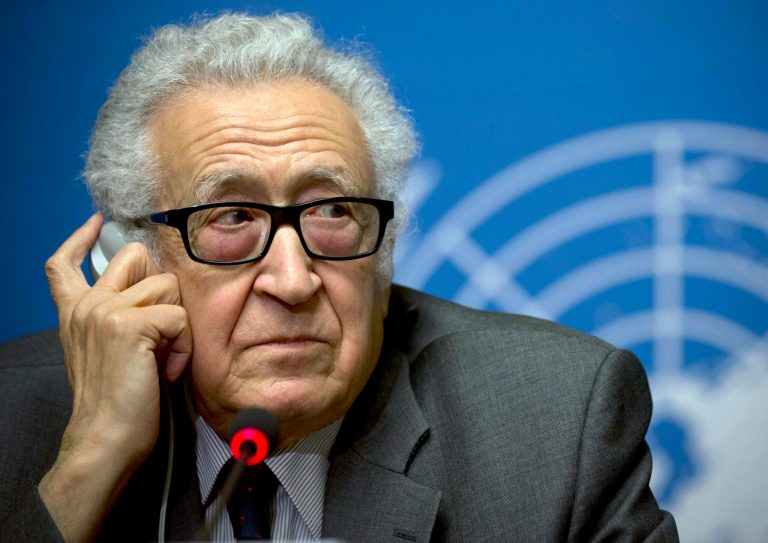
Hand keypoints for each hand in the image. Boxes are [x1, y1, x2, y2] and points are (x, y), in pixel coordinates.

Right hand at [38, 214, 191, 541]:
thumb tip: (152, 292)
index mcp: (75, 312)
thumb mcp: (103, 353)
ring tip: (163, 358)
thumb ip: (114, 319)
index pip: (64, 264)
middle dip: (160, 285)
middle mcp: (85, 305)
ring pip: (166, 285)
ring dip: (177, 323)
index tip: (97, 224)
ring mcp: (105, 312)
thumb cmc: (115, 402)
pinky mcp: (129, 326)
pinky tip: (168, 369)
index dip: (81, 239)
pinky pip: (179, 316)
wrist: (104, 439)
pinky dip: (183, 344)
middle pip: (134, 256)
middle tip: (160, 327)